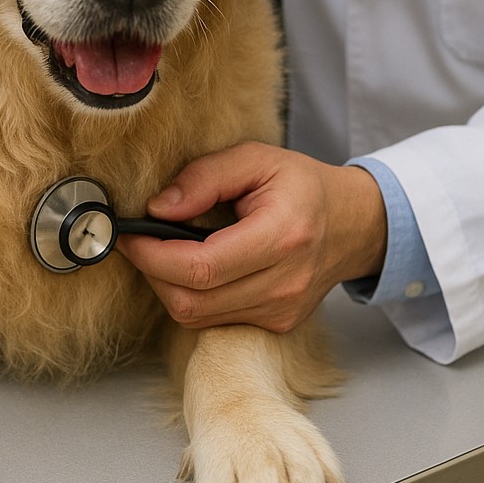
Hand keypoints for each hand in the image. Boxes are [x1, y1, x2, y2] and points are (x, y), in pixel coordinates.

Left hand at [116, 142, 386, 332]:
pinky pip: (216, 320)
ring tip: (164, 250)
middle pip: (193, 301)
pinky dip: (194, 296)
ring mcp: (282, 311)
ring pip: (198, 317)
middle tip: (140, 241)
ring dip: (169, 286)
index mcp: (283, 235)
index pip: (202, 266)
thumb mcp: (256, 159)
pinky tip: (194, 267)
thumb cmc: (302, 186)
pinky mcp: (276, 324)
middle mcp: (285, 283)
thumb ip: (205, 177)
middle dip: (153, 272)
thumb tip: (157, 208)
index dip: (154, 256)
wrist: (353, 224)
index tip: (130, 235)